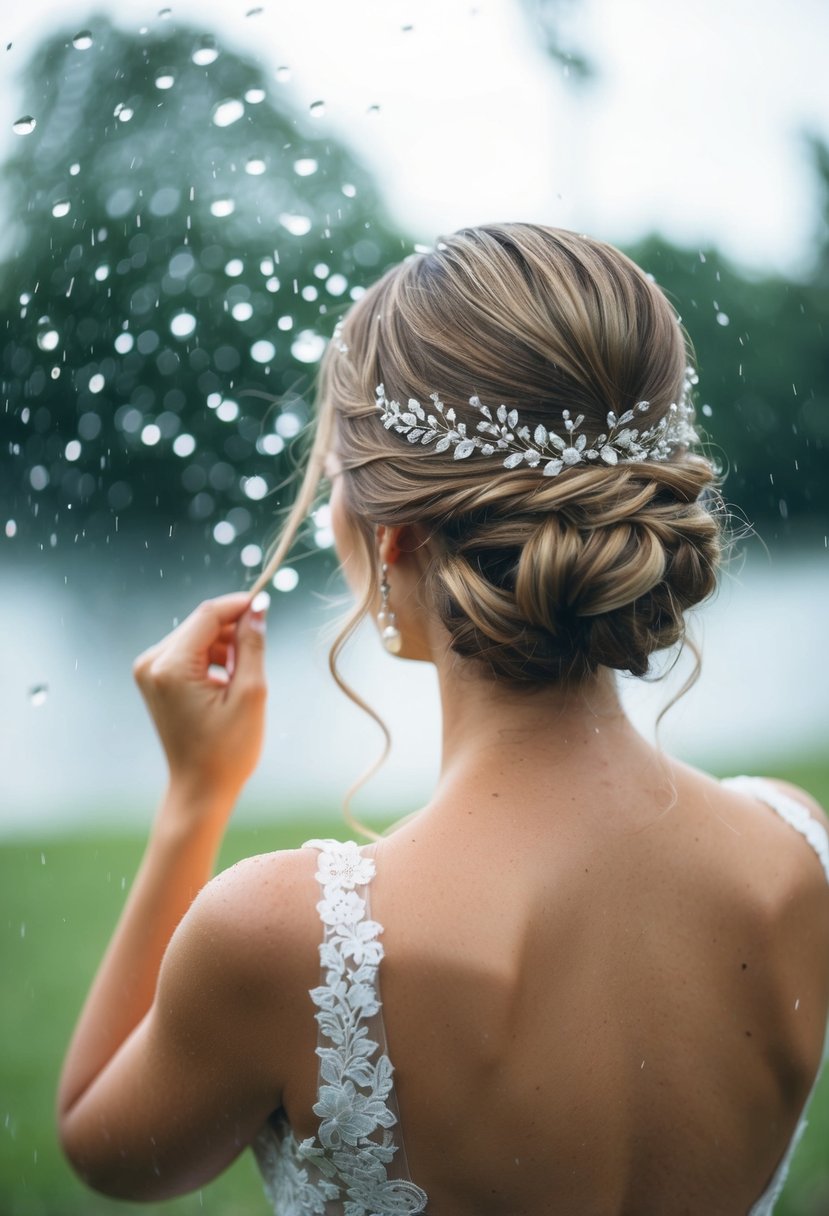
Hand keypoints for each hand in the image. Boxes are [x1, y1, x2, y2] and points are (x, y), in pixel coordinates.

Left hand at [132, 592, 267, 800]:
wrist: (200, 789)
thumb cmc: (227, 750)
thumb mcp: (250, 694)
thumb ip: (252, 645)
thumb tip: (257, 609)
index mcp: (171, 667)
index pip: (208, 615)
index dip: (240, 605)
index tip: (267, 606)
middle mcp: (152, 663)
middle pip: (200, 623)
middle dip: (233, 631)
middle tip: (257, 656)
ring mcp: (149, 671)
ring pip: (196, 636)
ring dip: (224, 646)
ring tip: (243, 677)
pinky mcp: (154, 679)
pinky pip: (188, 653)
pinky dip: (212, 659)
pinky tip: (228, 682)